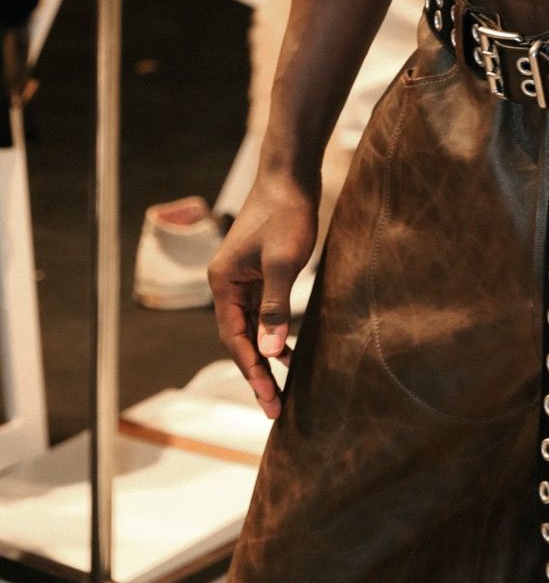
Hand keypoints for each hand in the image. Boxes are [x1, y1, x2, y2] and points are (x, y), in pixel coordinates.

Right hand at [208, 175, 317, 419]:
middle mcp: (226, 283)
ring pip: (250, 327)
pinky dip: (273, 332)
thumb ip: (276, 308)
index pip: (235, 340)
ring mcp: (242, 276)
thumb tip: (270, 353)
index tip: (270, 402)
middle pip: (239, 338)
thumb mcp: (284, 262)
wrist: (292, 173)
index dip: (253, 372)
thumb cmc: (287, 212)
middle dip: (256, 373)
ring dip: (265, 356)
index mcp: (223, 283)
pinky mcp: (258, 270)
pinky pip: (261, 312)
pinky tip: (289, 348)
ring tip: (281, 389)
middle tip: (274, 409)